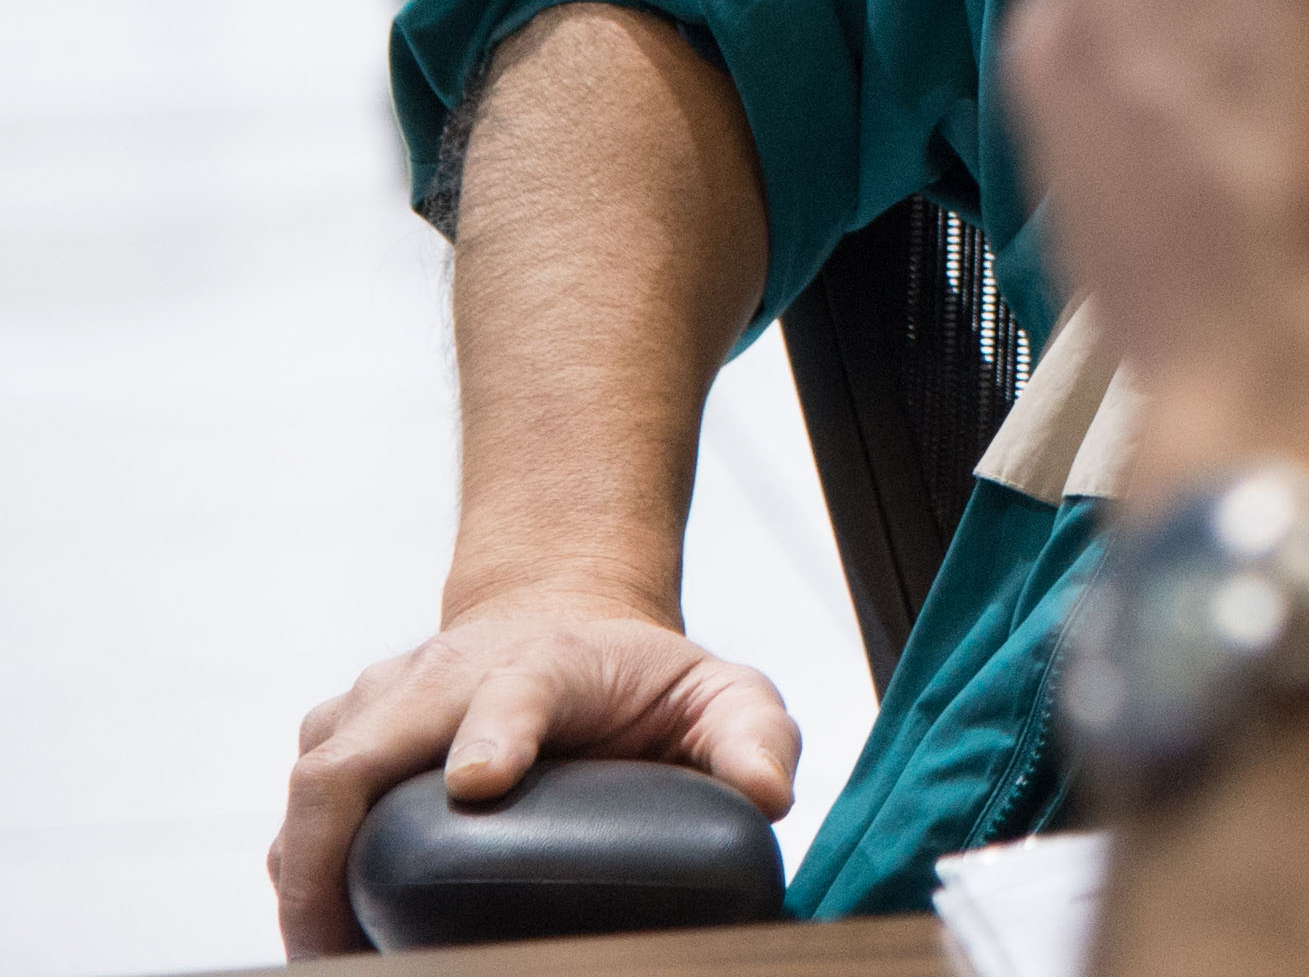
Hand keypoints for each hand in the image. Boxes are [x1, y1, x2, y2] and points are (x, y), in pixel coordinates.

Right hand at [270, 586, 794, 954]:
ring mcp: (382, 699)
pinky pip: (298, 802)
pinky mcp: (342, 728)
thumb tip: (766, 796)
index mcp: (547, 662)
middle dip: (331, 850)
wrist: (563, 613)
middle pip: (357, 751)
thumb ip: (753, 736)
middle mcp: (445, 674)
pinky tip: (323, 930)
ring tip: (330, 951)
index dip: (493, 733)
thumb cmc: (641, 678)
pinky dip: (295, 868)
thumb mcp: (719, 695)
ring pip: (312, 779)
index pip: (514, 689)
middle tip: (342, 945)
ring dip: (302, 873)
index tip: (478, 785)